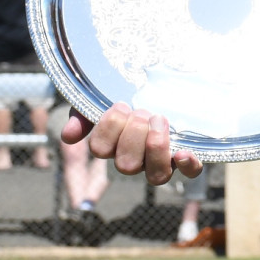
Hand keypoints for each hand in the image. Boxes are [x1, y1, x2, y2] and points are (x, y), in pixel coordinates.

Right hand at [64, 103, 203, 186]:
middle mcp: (136, 158)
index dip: (109, 127)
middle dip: (133, 134)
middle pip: (127, 165)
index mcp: (113, 145)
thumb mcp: (99, 99)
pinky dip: (188, 165)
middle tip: (142, 111)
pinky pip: (191, 173)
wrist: (162, 84)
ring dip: (156, 147)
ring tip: (159, 119)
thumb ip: (82, 114)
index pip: (101, 150)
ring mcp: (161, 160)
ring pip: (156, 175)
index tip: (122, 104)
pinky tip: (183, 152)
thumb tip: (68, 136)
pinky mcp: (186, 158)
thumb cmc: (127, 95)